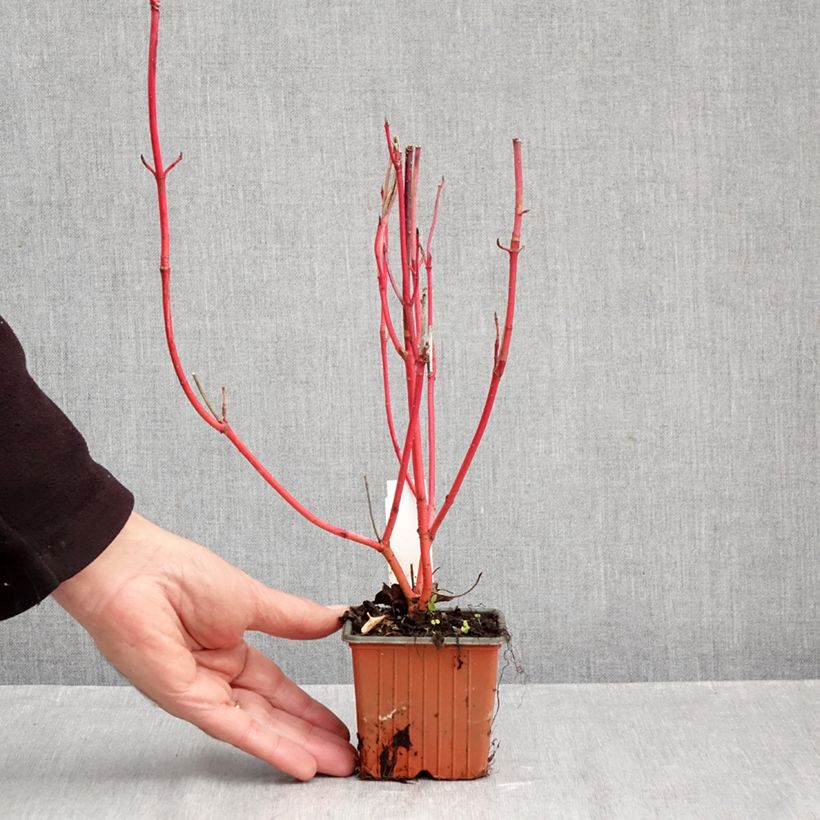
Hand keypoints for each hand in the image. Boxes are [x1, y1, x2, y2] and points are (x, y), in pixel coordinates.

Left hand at [52, 511, 355, 780]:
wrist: (136, 572)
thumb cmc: (181, 575)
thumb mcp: (254, 599)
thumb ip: (295, 618)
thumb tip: (335, 617)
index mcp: (230, 648)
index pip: (278, 687)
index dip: (309, 707)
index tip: (338, 723)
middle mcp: (217, 676)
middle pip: (273, 714)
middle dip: (311, 736)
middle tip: (348, 756)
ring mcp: (202, 692)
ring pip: (259, 727)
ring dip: (298, 748)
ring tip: (336, 766)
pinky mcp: (188, 702)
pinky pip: (235, 728)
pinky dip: (268, 746)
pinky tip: (299, 762)